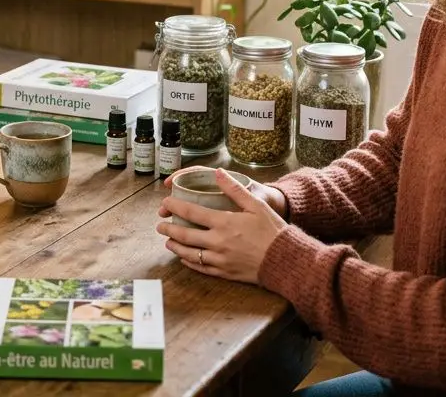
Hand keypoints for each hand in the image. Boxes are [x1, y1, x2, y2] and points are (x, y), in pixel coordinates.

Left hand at [155, 168, 287, 283]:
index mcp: (224, 223)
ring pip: (189, 254)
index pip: (191, 213)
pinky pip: (201, 268)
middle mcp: (218, 242)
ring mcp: (220, 260)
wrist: (285, 260)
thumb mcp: (256, 205)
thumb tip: (217, 172)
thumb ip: (234, 189)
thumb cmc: (273, 230)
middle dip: (169, 229)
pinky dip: (190, 262)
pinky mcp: (225, 273)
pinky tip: (185, 258)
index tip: (165, 203)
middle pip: (185, 235)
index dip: (175, 207)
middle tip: (160, 224)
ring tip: (168, 242)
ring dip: (175, 247)